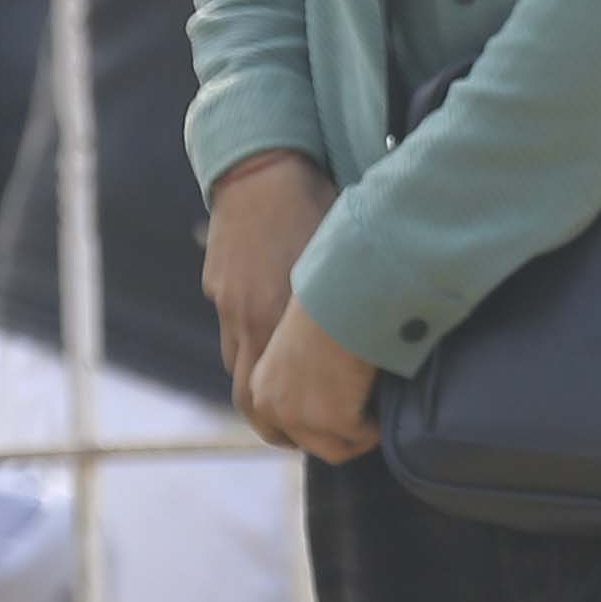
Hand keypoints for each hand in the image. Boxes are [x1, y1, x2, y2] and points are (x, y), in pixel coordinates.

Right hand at [204, 151, 333, 413]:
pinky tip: (277, 342)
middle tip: (310, 435)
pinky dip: (252, 349)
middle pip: (251, 401)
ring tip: (294, 399)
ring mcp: (228, 305)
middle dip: (276, 427)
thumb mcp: (342, 261)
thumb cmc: (318, 206)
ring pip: (238, 370)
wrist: (261, 166)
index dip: (314, 425)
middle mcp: (249, 320)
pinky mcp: (218, 287)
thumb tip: (382, 346)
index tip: (346, 429)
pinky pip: (232, 334)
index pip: (286, 399)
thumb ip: (348, 309)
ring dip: (262, 389)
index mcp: (281, 319)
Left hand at [246, 297, 383, 463]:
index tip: (328, 430)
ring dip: (359, 436)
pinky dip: (378, 425)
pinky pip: (365, 437)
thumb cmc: (325, 310)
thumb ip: (297, 377)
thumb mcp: (295, 347)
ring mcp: (302, 419)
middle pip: (309, 446)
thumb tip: (324, 397)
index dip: (302, 436)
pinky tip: (385, 405)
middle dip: (336, 438)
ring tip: (376, 415)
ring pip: (337, 450)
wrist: (341, 300)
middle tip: (362, 424)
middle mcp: (273, 409)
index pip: (273, 432)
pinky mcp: (335, 421)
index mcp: (260, 388)